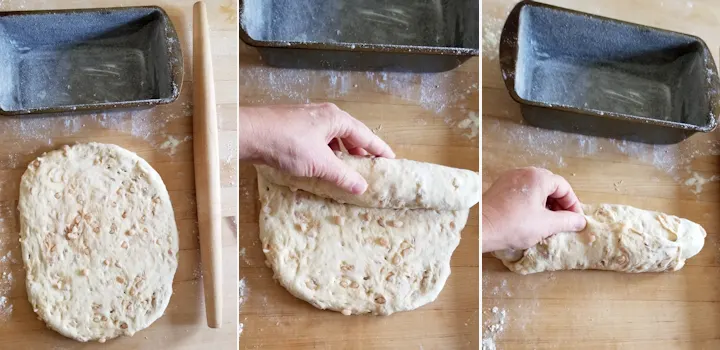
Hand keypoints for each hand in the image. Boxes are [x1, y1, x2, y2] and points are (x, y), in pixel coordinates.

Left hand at [239, 103, 394, 193]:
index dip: (379, 148)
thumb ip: (343, 175)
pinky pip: (317, 140)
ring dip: (340, 153)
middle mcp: (323, 114)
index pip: (365, 134)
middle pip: (349, 133)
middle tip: (369, 167)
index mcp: (335, 118)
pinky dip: (325, 152)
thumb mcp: (319, 163)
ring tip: (346, 169)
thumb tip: (362, 186)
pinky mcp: (292, 127)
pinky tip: (320, 165)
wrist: (248, 133)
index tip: (391, 159)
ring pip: (331, 137)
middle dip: (359, 151)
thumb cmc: (287, 143)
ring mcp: (306, 119)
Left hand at [482, 167, 586, 252]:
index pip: (564, 187)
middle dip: (559, 204)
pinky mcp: (500, 188)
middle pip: (549, 186)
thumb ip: (567, 221)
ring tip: (548, 222)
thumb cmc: (514, 225)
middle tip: (563, 221)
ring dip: (546, 204)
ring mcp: (509, 179)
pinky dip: (531, 203)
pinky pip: (522, 192)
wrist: (481, 228)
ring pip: (535, 189)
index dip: (573, 204)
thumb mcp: (546, 225)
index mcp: (537, 177)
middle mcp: (523, 172)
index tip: (576, 219)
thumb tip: (581, 221)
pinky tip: (531, 219)